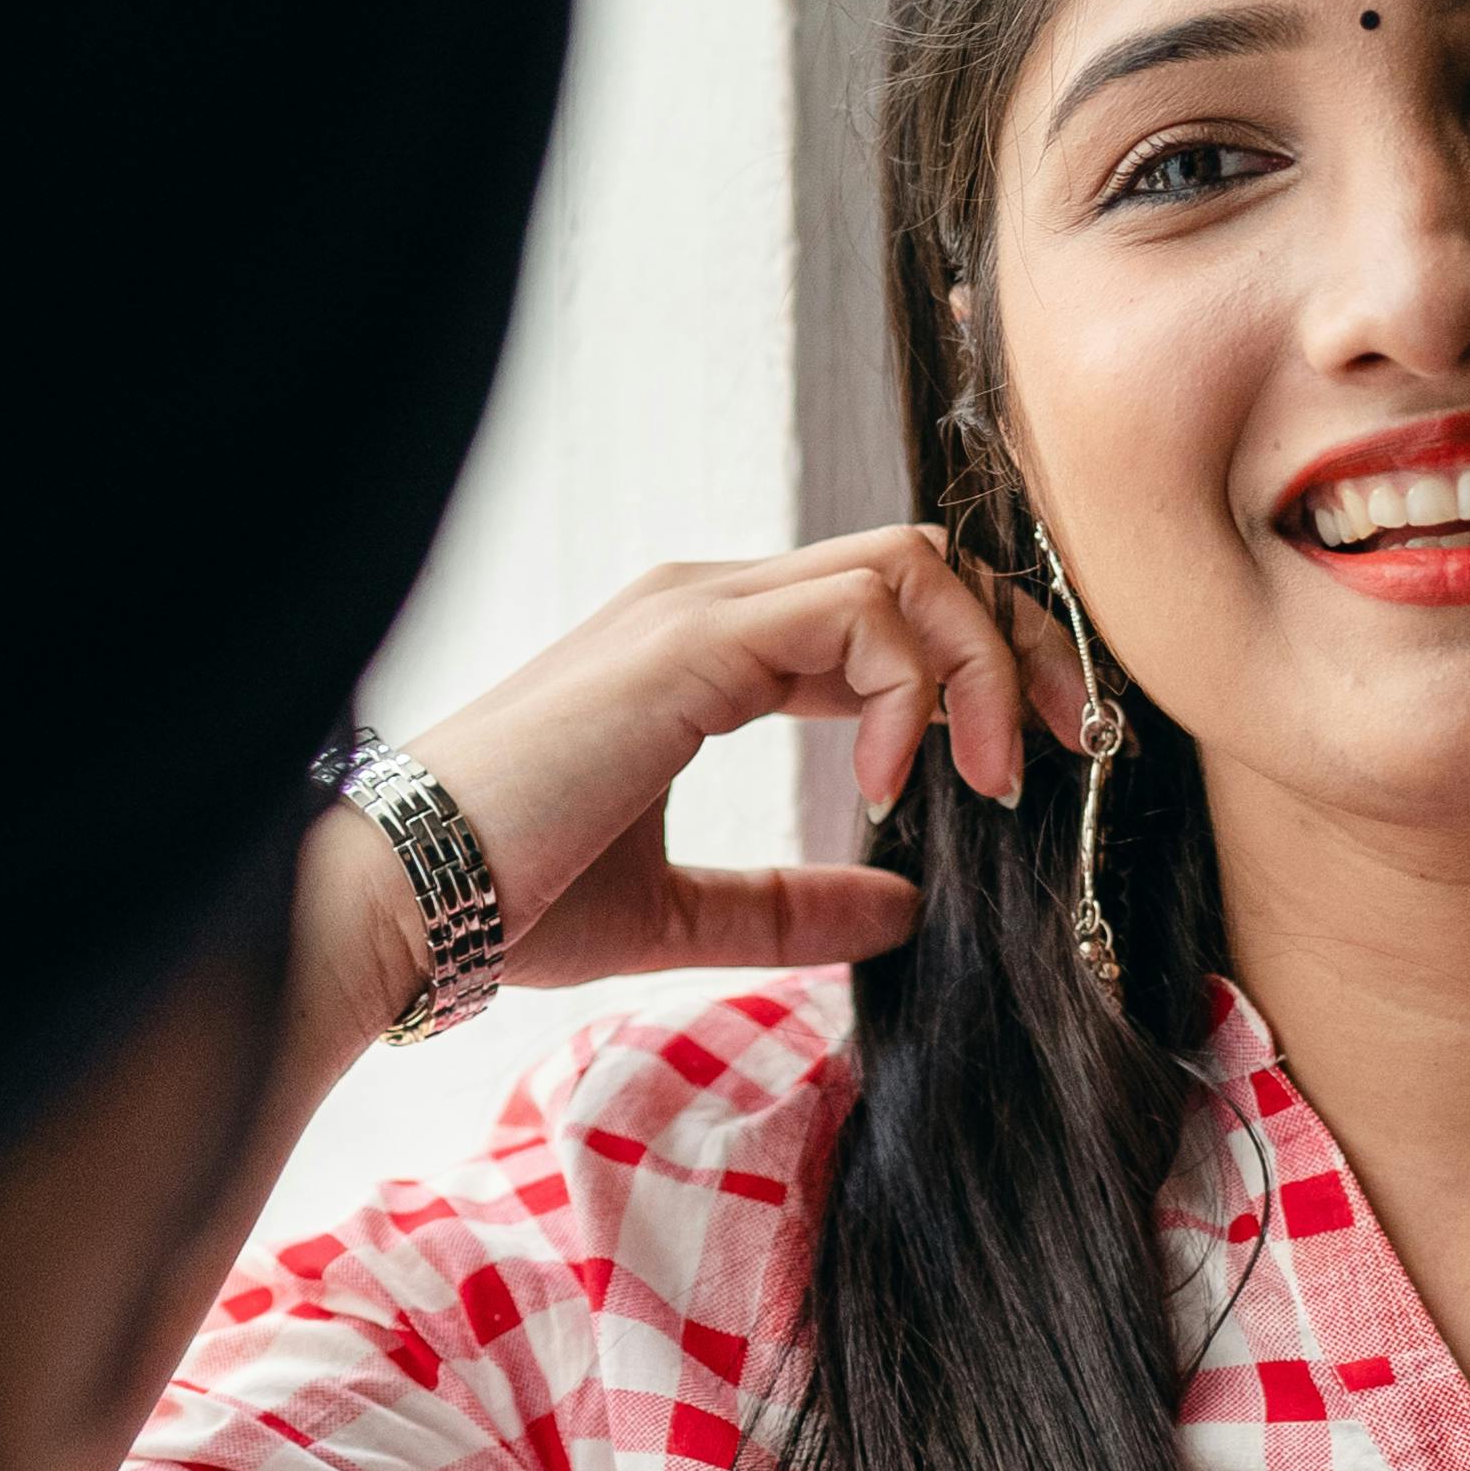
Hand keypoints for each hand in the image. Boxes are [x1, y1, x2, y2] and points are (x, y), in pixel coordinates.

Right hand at [297, 529, 1089, 1045]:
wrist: (407, 900)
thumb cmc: (511, 903)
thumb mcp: (681, 913)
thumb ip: (794, 903)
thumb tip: (904, 909)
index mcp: (701, 649)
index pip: (881, 605)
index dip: (973, 668)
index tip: (1015, 768)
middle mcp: (706, 604)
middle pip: (919, 557)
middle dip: (1017, 643)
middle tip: (1062, 749)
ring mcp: (699, 609)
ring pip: (909, 565)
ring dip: (979, 667)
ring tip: (985, 780)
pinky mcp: (693, 639)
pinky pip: (864, 611)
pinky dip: (910, 691)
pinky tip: (890, 788)